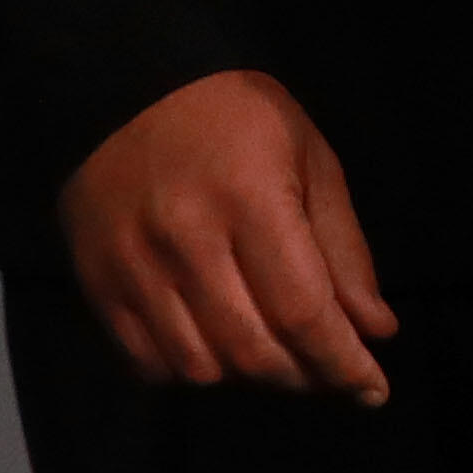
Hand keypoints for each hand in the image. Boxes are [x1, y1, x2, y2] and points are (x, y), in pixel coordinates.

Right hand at [59, 70, 398, 402]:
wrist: (128, 82)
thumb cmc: (239, 116)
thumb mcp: (310, 156)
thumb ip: (342, 247)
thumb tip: (375, 330)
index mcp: (252, 199)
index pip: (302, 311)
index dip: (342, 363)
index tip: (374, 390)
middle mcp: (187, 240)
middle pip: (251, 351)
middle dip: (302, 376)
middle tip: (329, 371)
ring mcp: (134, 266)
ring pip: (199, 369)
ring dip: (248, 378)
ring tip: (276, 353)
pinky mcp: (97, 282)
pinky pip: (148, 362)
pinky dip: (191, 372)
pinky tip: (218, 347)